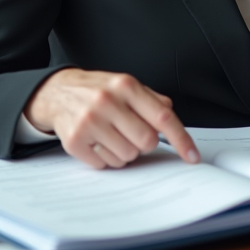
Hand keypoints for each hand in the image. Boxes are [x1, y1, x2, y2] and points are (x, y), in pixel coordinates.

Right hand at [24, 68, 199, 169]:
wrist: (57, 92)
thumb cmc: (98, 91)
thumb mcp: (126, 85)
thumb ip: (151, 99)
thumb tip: (170, 116)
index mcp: (126, 85)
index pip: (162, 117)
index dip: (181, 139)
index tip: (192, 156)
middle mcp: (107, 101)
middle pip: (146, 142)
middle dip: (143, 142)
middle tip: (130, 132)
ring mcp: (89, 121)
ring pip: (127, 156)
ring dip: (124, 151)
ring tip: (111, 135)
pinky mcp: (74, 141)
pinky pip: (104, 164)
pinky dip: (104, 158)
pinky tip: (97, 141)